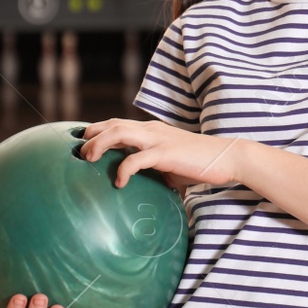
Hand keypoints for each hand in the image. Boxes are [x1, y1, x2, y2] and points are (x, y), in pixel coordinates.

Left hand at [80, 118, 245, 189]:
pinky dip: (123, 169)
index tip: (81, 143)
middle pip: (113, 124)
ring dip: (100, 144)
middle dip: (91, 136)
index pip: (117, 123)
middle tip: (79, 153)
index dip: (96, 130)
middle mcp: (152, 130)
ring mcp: (158, 140)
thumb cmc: (199, 163)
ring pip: (119, 132)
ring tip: (88, 159)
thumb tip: (135, 184)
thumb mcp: (169, 162)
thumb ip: (152, 166)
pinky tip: (119, 182)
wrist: (227, 158)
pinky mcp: (166, 153)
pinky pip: (137, 158)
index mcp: (152, 130)